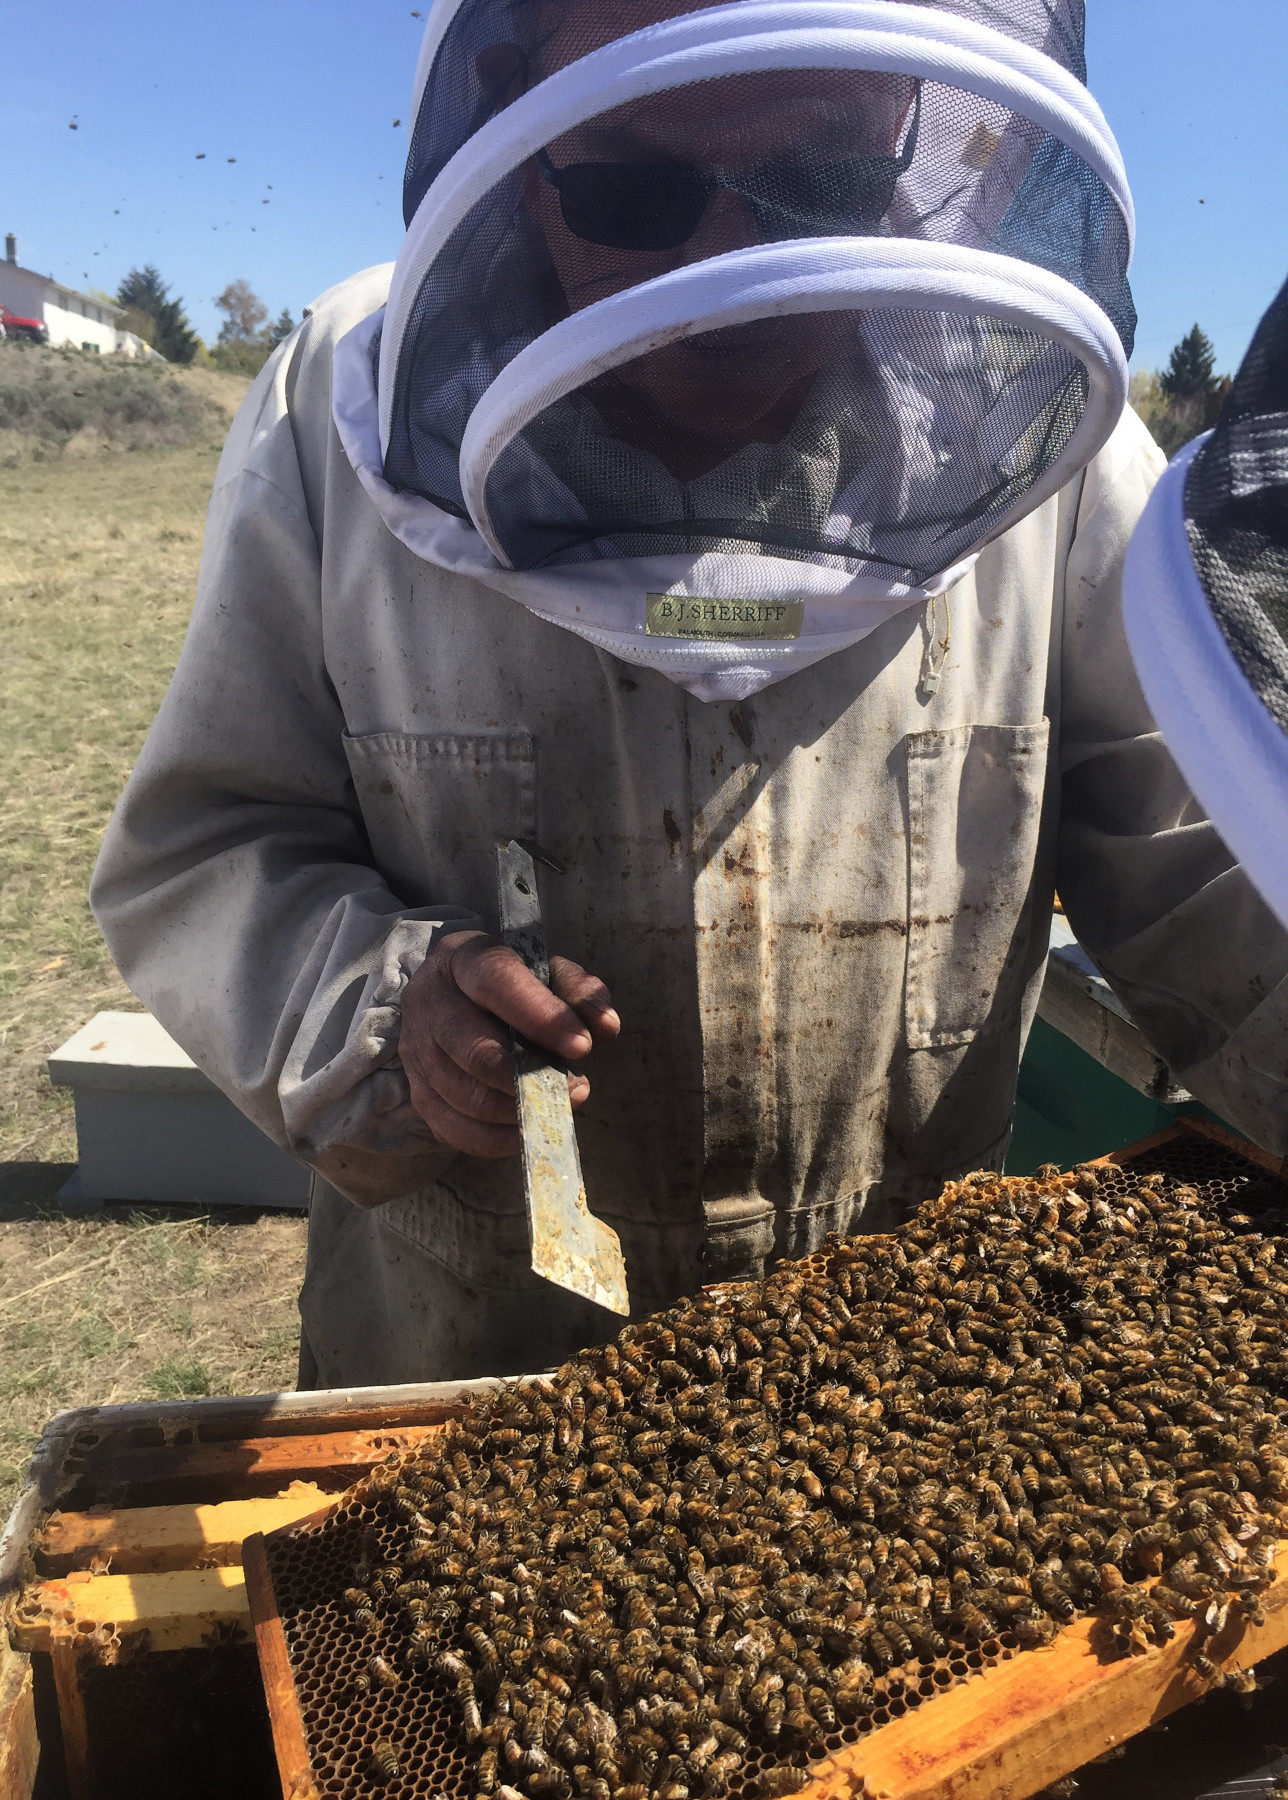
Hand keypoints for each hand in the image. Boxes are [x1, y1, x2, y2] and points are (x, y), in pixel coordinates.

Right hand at [399, 930, 619, 1157]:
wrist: (461, 998)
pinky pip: (455, 1129)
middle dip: (530, 1076)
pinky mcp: (417, 1091)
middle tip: (575, 1086)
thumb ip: (580, 992)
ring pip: (466, 1096)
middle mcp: (427, 1000)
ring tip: (555, 1103)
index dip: (539, 1016)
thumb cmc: (513, 986)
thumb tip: (605, 1025)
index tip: (582, 1046)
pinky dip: (497, 1138)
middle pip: (474, 1050)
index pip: (495, 982)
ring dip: (519, 1110)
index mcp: (461, 957)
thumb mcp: (548, 972)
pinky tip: (528, 1126)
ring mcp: (415, 1049)